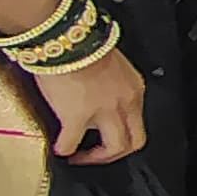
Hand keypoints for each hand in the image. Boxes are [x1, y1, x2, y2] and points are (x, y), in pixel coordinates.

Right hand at [29, 42, 146, 165]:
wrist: (66, 37)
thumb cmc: (82, 43)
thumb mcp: (109, 64)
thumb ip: (109, 84)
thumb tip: (96, 93)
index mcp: (134, 88)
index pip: (137, 119)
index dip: (122, 131)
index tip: (105, 135)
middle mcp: (125, 102)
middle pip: (135, 141)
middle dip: (116, 153)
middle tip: (97, 155)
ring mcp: (104, 111)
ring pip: (116, 148)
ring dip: (97, 158)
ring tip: (79, 157)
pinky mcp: (78, 116)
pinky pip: (72, 143)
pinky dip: (65, 149)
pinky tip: (58, 149)